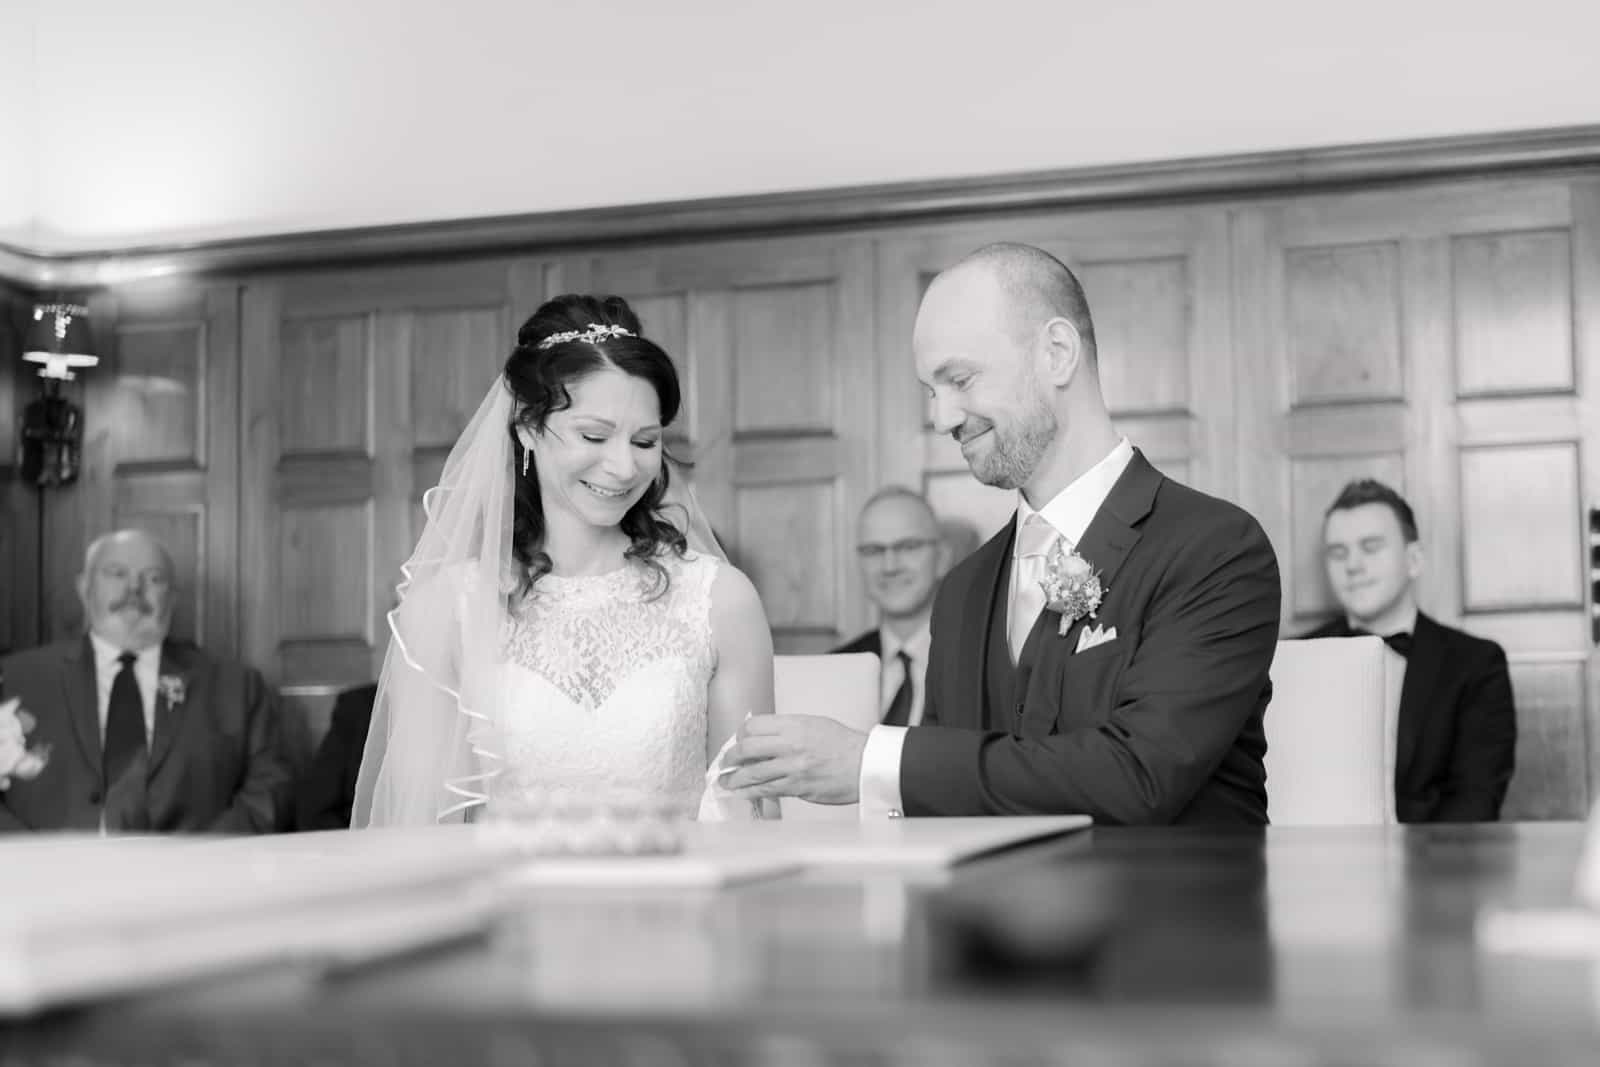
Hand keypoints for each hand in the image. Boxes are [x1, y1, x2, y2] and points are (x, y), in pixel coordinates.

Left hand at [721, 715, 867, 804]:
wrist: (865, 764)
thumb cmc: (844, 744)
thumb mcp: (815, 724)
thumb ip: (789, 729)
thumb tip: (765, 737)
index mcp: (794, 725)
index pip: (753, 726)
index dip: (741, 735)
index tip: (739, 741)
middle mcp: (790, 744)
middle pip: (746, 749)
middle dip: (730, 757)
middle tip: (725, 763)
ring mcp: (792, 767)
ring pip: (752, 773)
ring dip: (734, 779)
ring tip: (726, 782)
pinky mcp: (797, 787)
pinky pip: (766, 790)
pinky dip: (750, 792)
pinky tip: (742, 793)